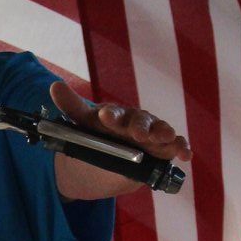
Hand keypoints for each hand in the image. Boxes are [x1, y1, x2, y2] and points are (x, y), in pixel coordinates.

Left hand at [49, 79, 191, 162]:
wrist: (113, 153)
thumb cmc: (101, 132)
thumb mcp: (84, 123)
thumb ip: (72, 107)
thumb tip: (55, 86)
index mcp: (116, 116)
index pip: (114, 114)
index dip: (111, 116)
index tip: (105, 117)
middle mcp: (137, 122)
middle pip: (140, 122)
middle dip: (140, 127)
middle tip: (138, 133)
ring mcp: (152, 134)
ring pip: (160, 132)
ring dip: (163, 134)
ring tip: (165, 138)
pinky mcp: (163, 148)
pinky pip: (174, 146)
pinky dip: (181, 148)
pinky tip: (185, 155)